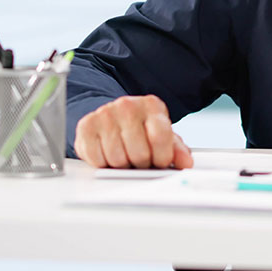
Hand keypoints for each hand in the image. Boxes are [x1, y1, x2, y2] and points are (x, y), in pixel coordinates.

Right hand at [74, 96, 192, 168]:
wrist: (110, 117)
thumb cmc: (139, 129)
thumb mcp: (161, 135)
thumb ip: (176, 149)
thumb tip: (185, 162)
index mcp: (151, 106)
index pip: (161, 137)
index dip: (162, 157)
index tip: (160, 161)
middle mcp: (127, 105)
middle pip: (139, 153)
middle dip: (141, 163)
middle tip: (139, 158)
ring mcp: (105, 114)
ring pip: (118, 159)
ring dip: (122, 165)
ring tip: (124, 155)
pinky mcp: (86, 126)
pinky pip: (97, 159)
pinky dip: (103, 163)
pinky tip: (108, 153)